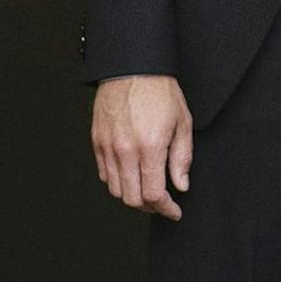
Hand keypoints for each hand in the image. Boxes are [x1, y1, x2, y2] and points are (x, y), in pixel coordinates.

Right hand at [91, 75, 192, 221]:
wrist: (133, 69)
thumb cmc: (161, 92)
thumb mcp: (183, 122)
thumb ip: (182, 157)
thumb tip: (181, 185)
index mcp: (149, 147)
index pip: (153, 194)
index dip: (165, 208)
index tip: (174, 211)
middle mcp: (125, 151)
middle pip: (132, 198)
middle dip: (150, 206)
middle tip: (163, 203)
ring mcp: (107, 148)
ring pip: (116, 190)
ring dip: (133, 195)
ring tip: (148, 189)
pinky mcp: (97, 142)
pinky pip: (105, 174)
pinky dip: (118, 181)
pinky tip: (132, 174)